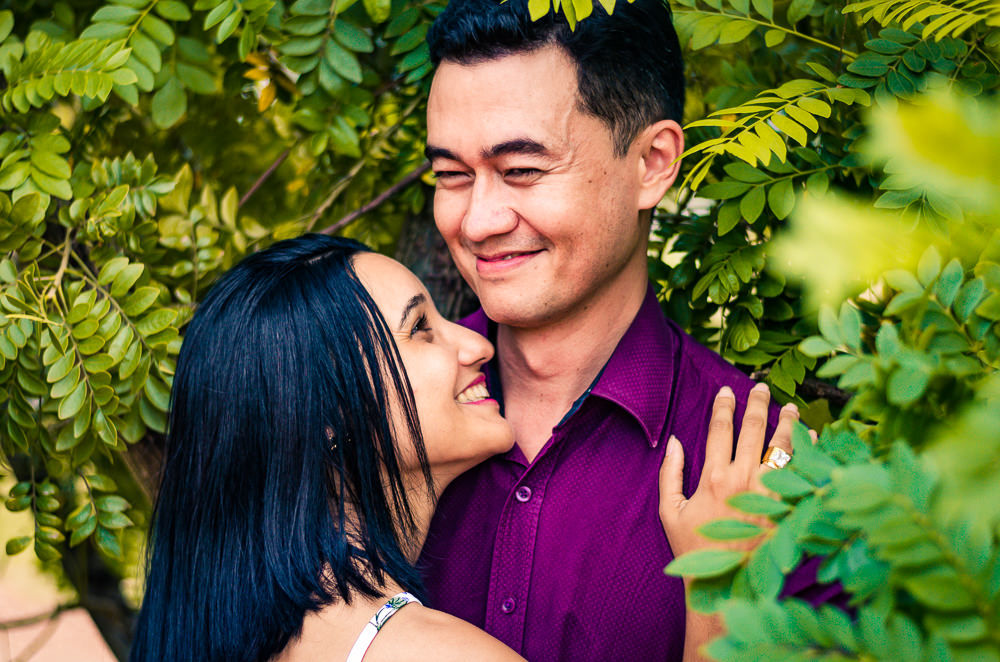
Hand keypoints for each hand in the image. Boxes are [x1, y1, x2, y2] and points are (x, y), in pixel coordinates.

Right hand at [658, 383, 804, 560]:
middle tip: (762, 388)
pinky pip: (802, 471)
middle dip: (758, 404)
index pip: (720, 428)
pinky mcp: (788, 506)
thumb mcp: (669, 511)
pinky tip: (813, 438)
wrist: (725, 582)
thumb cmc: (694, 547)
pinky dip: (809, 452)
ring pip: (782, 445)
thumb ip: (670, 473)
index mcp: (713, 477)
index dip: (723, 405)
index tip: (726, 390)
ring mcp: (769, 492)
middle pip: (753, 429)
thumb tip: (674, 441)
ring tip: (790, 407)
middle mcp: (743, 478)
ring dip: (787, 422)